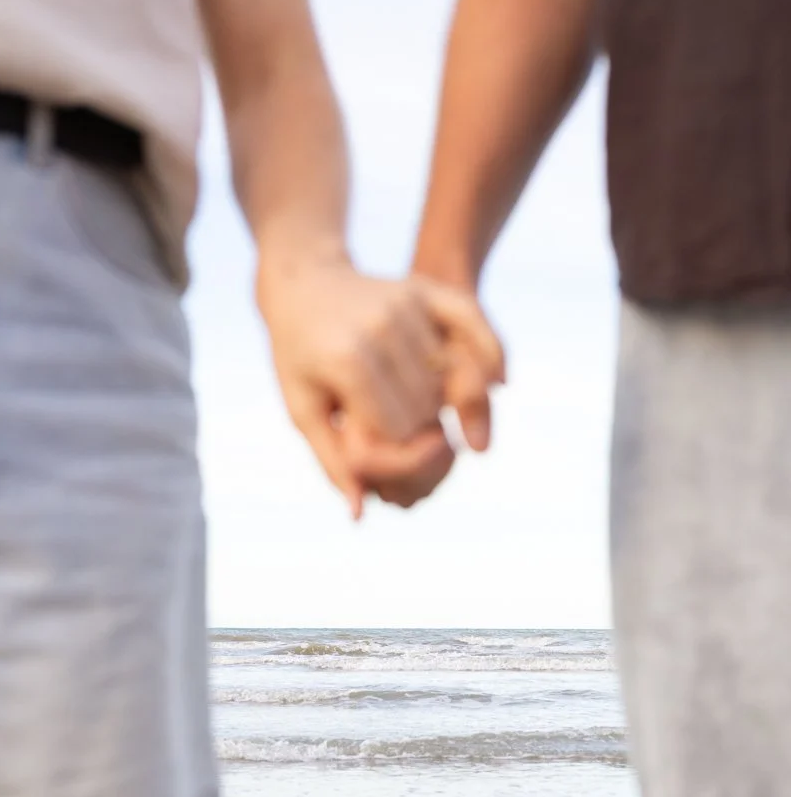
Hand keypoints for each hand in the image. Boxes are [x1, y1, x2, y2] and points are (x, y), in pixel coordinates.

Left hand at [259, 254, 503, 515]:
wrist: (301, 282)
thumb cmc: (297, 356)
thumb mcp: (302, 409)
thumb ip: (333, 461)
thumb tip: (361, 514)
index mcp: (346, 361)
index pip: (395, 430)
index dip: (390, 453)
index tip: (378, 454)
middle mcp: (380, 328)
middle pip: (425, 407)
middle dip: (415, 432)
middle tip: (396, 434)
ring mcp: (406, 304)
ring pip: (447, 377)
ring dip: (440, 403)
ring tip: (415, 407)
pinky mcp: (424, 289)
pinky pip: (473, 323)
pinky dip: (490, 354)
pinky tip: (499, 382)